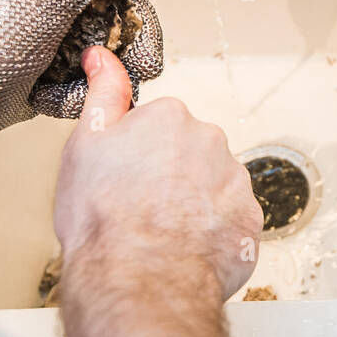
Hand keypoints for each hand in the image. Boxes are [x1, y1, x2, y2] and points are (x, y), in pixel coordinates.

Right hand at [53, 46, 261, 302]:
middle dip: (170, 176)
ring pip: (213, 188)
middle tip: (140, 208)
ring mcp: (235, 182)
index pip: (158, 127)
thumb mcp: (86, 142)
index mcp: (171, 117)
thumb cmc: (106, 218)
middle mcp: (211, 142)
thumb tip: (103, 57)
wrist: (139, 278)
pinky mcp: (250, 221)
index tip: (124, 178)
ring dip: (193, 205)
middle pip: (190, 155)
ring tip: (161, 233)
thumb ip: (102, 93)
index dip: (136, 155)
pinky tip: (185, 249)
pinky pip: (231, 222)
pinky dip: (213, 234)